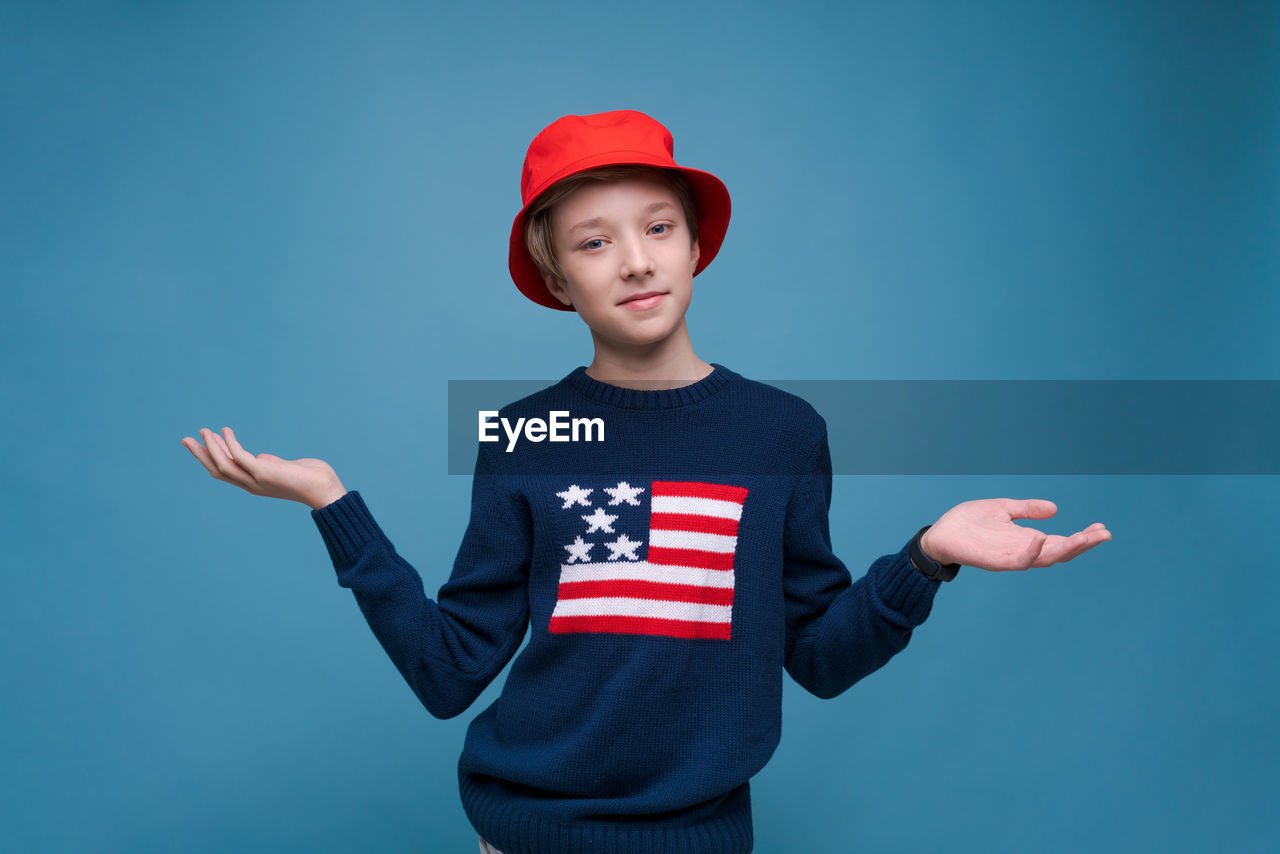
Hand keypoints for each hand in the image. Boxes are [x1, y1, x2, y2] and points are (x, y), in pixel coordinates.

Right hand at [181, 427, 347, 509]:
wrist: (324, 488)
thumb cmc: (309, 476)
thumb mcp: (282, 467)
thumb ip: (268, 463)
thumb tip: (260, 457)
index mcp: (254, 483)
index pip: (225, 471)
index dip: (211, 458)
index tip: (200, 443)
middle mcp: (251, 484)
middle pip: (217, 470)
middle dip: (201, 454)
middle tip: (186, 439)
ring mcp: (256, 479)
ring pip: (224, 465)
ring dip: (211, 448)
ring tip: (204, 431)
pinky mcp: (263, 471)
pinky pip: (239, 456)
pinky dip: (230, 443)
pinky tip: (225, 431)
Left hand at [919, 498, 1109, 571]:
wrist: (939, 533)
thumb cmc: (969, 522)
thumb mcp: (1003, 509)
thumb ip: (1027, 510)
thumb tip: (1055, 509)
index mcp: (1027, 539)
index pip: (1061, 541)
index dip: (1082, 537)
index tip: (1102, 528)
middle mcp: (1023, 551)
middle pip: (1060, 552)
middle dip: (1083, 544)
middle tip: (1104, 534)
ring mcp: (1010, 558)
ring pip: (1045, 558)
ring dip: (1066, 549)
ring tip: (1085, 537)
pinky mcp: (995, 561)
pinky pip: (1017, 561)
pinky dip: (1031, 552)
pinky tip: (1042, 537)